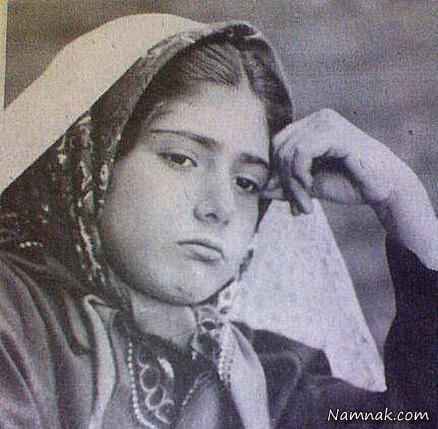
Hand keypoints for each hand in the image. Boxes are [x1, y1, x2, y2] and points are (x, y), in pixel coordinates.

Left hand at [263, 108, 437, 268]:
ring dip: (292, 183)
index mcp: (311, 127)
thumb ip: (285, 184)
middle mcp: (317, 119)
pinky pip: (302, 151)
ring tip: (304, 204)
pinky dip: (300, 174)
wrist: (384, 189)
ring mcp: (326, 122)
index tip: (287, 198)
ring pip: (288, 152)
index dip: (276, 173)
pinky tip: (311, 188)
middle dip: (283, 181)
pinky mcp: (335, 132)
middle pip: (280, 148)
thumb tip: (258, 189)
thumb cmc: (349, 183)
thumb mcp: (309, 186)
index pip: (277, 145)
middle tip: (297, 205)